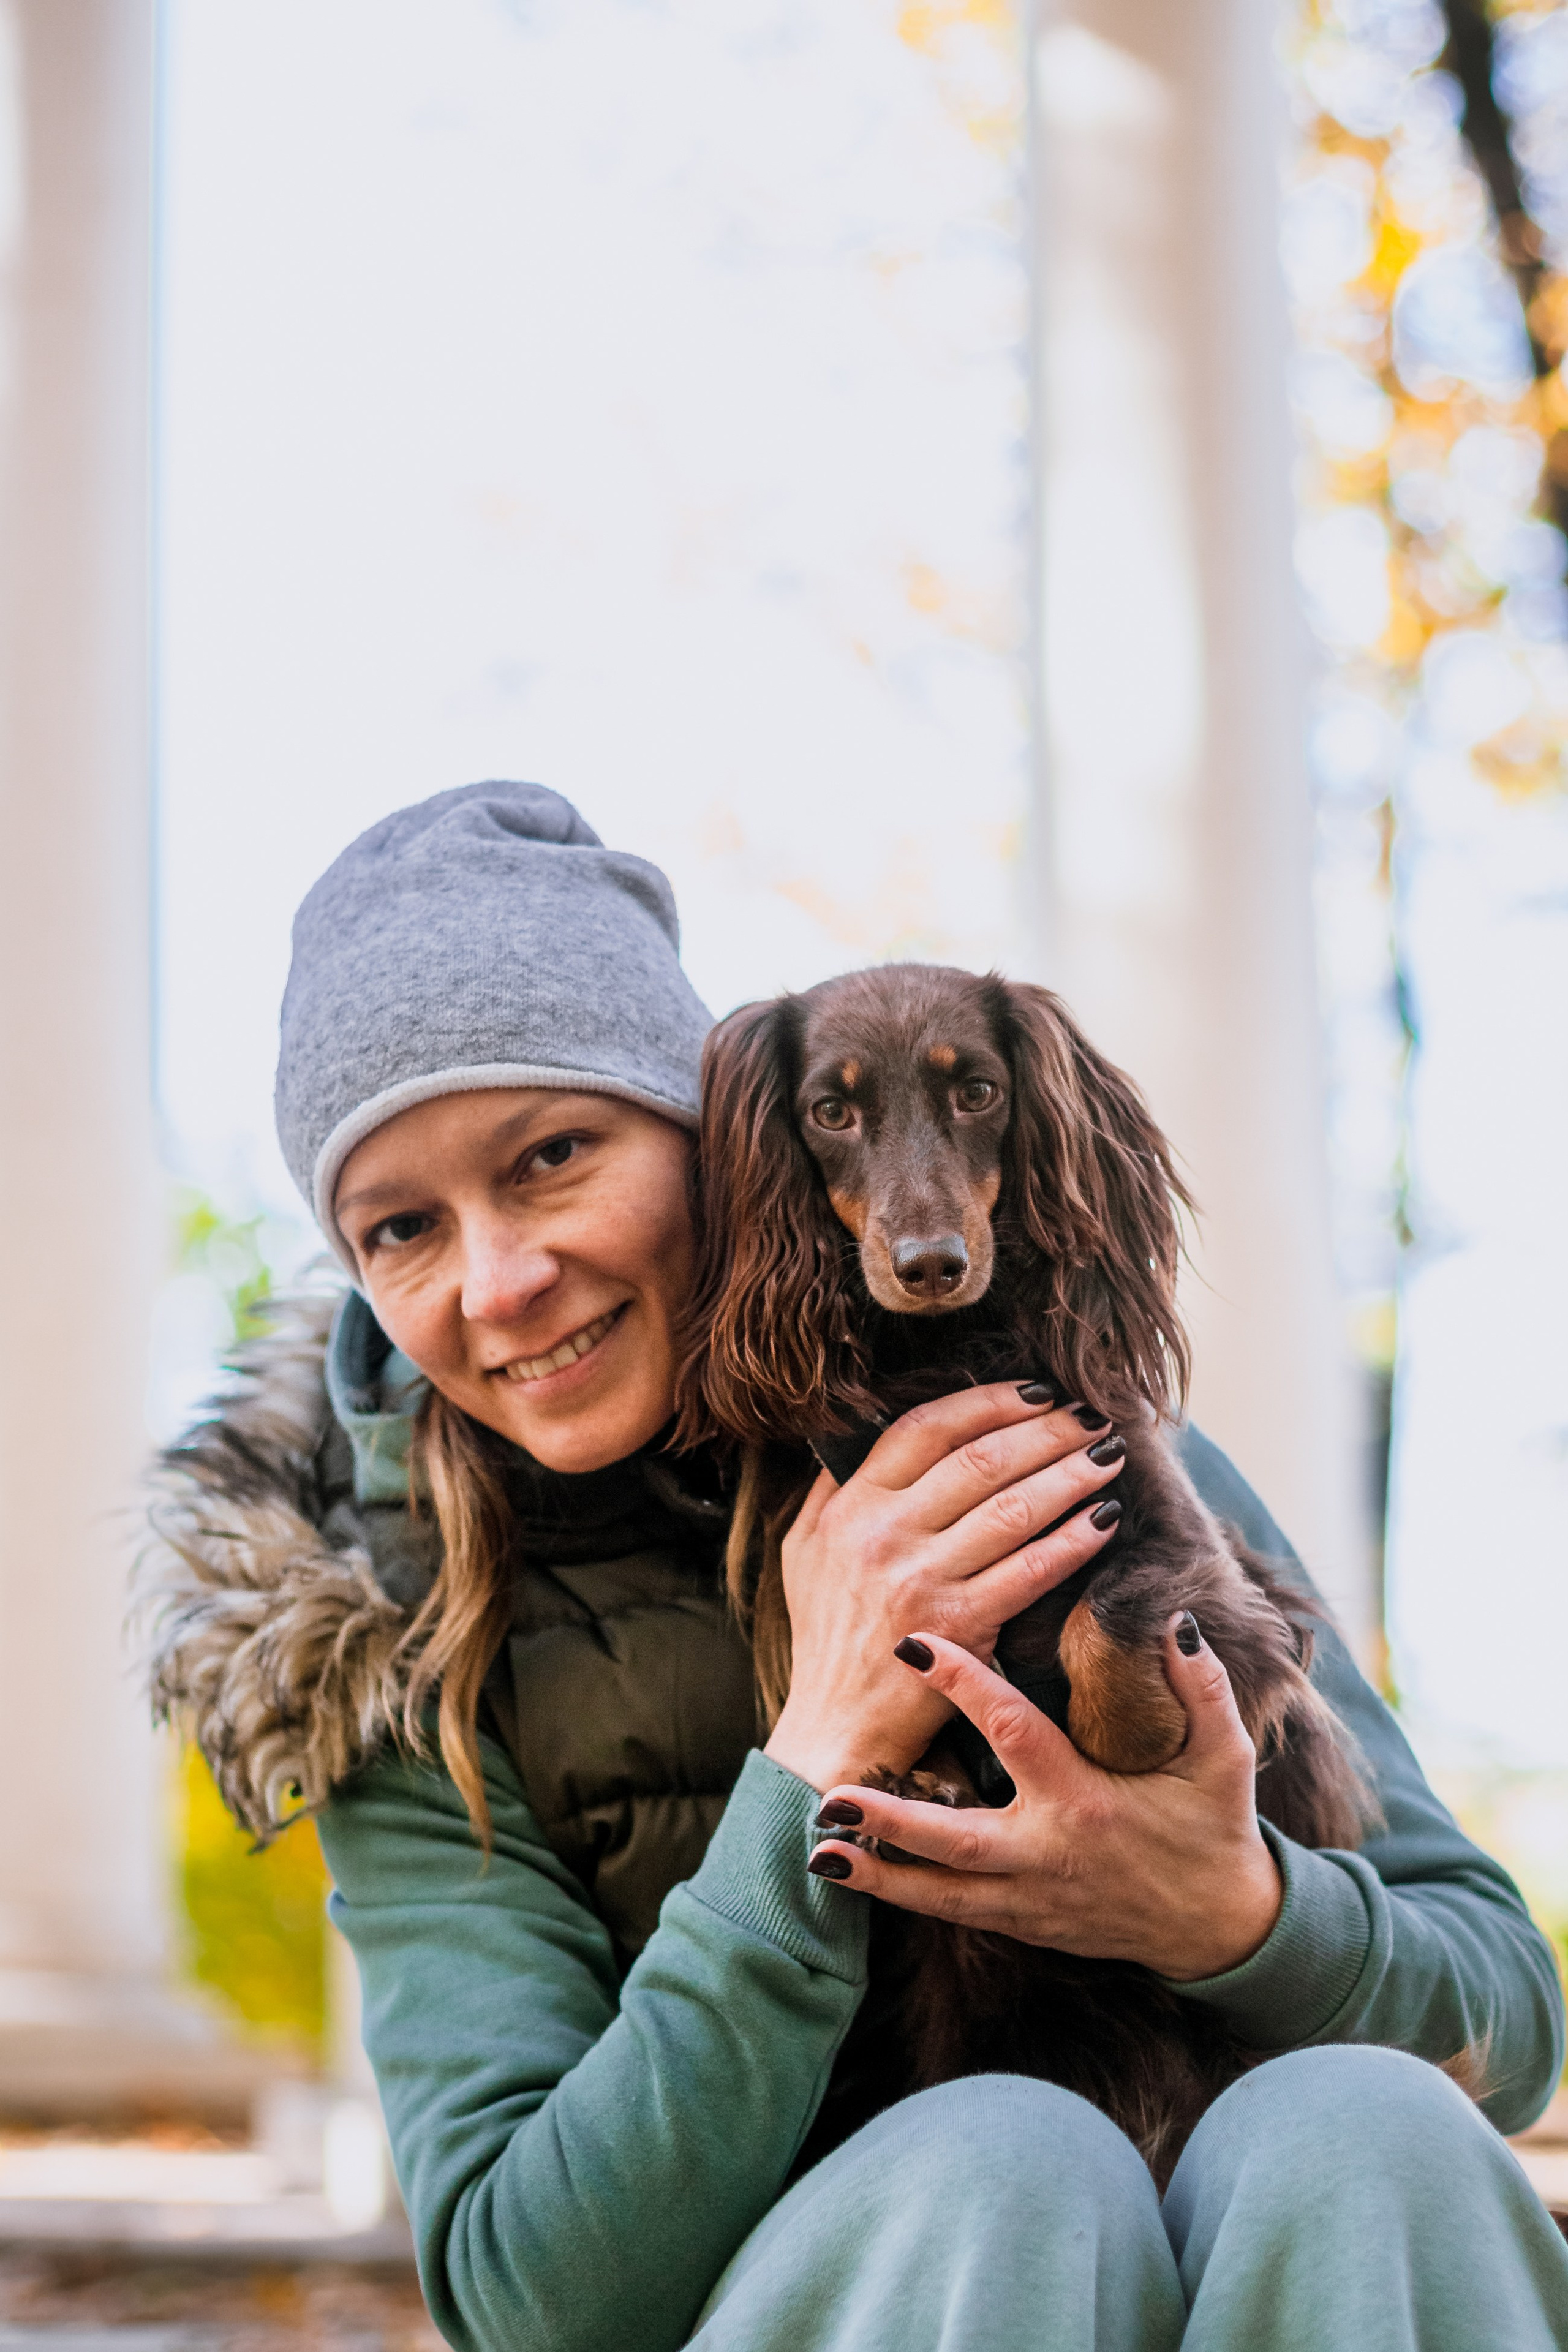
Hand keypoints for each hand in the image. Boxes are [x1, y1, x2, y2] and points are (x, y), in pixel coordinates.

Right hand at [762, 1385, 1123, 1794]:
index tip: (1037, 1391)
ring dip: (1071, 1474)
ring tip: (1108, 1456)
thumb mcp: (804, 1552)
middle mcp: (884, 1534)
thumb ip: (832, 1490)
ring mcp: (922, 1579)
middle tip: (1090, 1416)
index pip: (926, 1428)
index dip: (989, 1401)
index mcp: (851, 1506)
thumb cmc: (827, 1638)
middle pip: (981, 1459)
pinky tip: (1104, 1520)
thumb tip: (858, 1430)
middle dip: (1046, 1431)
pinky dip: (1074, 1540)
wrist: (836, 1728)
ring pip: (1014, 1507)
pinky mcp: (960, 1627)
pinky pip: (1031, 1570)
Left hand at [806, 1616, 1282, 1981]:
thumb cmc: (1214, 1828)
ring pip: (941, 1894)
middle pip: (953, 1840)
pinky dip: (906, 1898)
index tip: (913, 1645)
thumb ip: (1203, 1689)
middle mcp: (1048, 1856)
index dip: (963, 1684)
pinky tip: (857, 1878)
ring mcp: (1032, 1900)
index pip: (1012, 1732)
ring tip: (817, 1850)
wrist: (1221, 1925)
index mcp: (1086, 1804)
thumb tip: (1174, 1623)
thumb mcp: (1224, 1758)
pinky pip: (954, 1912)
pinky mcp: (1025, 1925)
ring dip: (878, 1875)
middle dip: (888, 1821)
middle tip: (827, 1794)